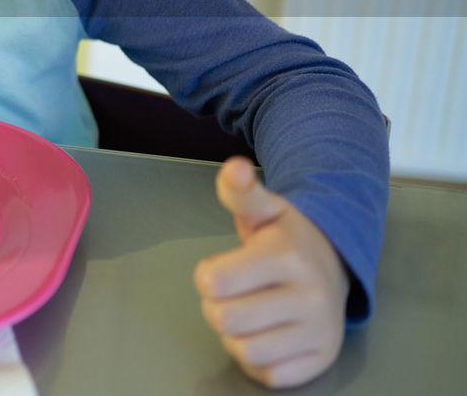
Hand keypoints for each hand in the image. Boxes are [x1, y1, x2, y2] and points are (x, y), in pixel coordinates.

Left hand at [194, 156, 349, 388]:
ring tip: (248, 315)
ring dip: (235, 337)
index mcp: (287, 257)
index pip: (214, 281)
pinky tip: (265, 336)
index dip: (207, 277)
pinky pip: (271, 376)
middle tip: (233, 295)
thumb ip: (241, 191)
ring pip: (246, 352)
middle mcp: (309, 296)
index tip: (221, 269)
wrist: (337, 263)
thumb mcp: (264, 209)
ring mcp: (319, 332)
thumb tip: (234, 168)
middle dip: (217, 307)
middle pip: (225, 320)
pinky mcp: (323, 360)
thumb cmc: (286, 237)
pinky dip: (259, 361)